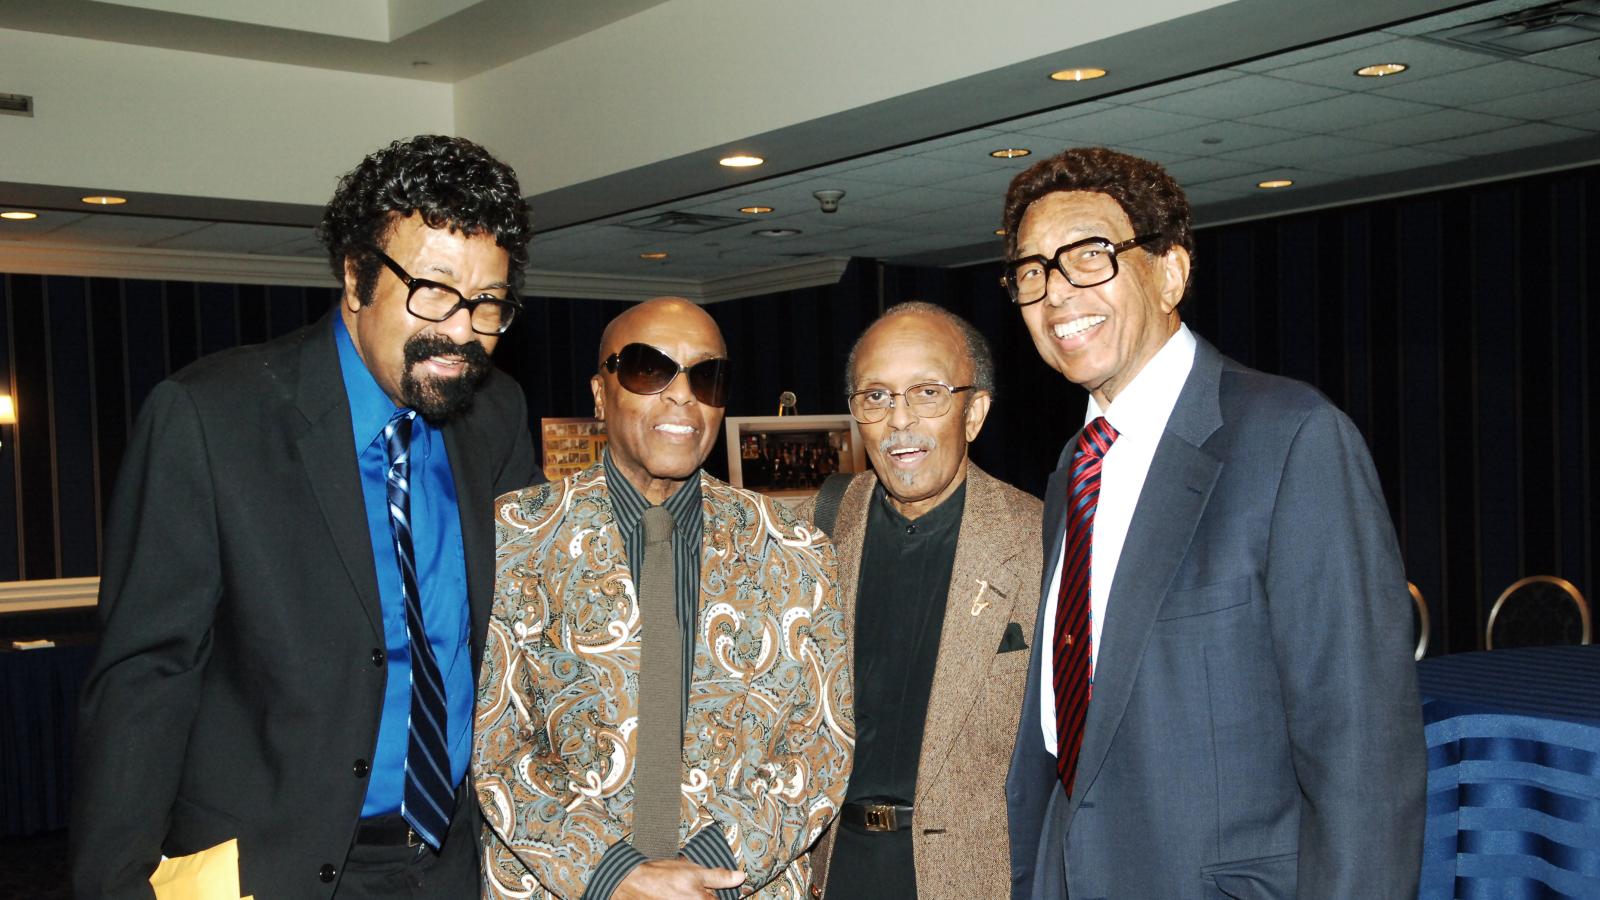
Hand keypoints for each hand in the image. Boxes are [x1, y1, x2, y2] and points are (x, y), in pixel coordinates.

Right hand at [612, 858, 745, 899]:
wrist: (633, 884)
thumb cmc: (661, 876)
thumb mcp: (693, 871)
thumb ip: (719, 876)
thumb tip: (740, 877)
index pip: (720, 899)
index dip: (716, 890)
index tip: (708, 886)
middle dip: (703, 894)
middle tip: (687, 886)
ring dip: (692, 895)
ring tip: (677, 890)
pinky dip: (680, 897)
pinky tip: (673, 894)